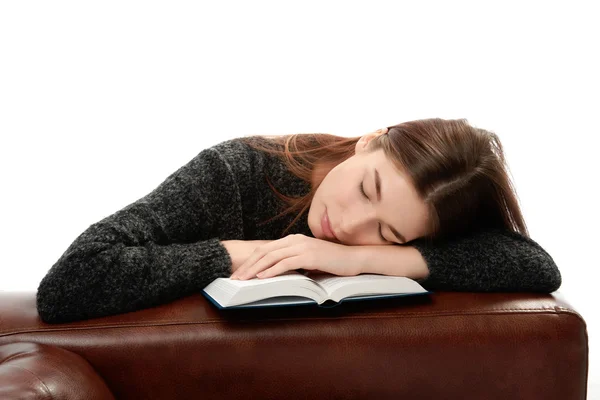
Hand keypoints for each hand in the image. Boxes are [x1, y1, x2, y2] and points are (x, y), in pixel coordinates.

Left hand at [229, 234, 361, 279]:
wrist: (354, 258)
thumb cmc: (332, 262)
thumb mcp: (308, 260)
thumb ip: (293, 263)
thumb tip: (276, 274)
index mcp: (293, 240)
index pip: (265, 249)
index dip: (250, 261)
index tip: (239, 272)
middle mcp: (295, 240)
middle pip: (264, 252)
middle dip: (247, 265)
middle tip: (234, 278)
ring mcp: (302, 246)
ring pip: (271, 257)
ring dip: (255, 269)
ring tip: (243, 280)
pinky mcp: (309, 255)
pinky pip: (285, 263)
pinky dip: (272, 270)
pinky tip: (262, 278)